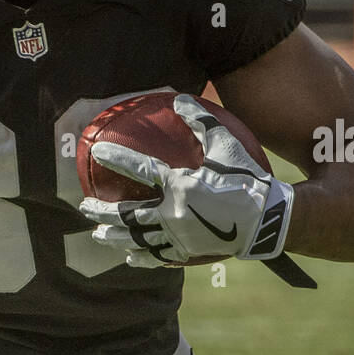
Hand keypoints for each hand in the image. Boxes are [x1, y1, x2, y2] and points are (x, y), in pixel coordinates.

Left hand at [78, 94, 293, 268]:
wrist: (268, 219)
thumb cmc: (248, 177)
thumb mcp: (226, 145)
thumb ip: (201, 121)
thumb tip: (180, 97)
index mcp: (180, 184)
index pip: (139, 169)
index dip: (116, 157)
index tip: (96, 151)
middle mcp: (173, 213)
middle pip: (127, 214)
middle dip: (101, 210)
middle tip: (84, 206)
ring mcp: (178, 236)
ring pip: (137, 239)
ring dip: (113, 236)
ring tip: (97, 235)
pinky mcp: (188, 253)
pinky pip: (158, 257)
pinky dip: (141, 257)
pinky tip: (130, 256)